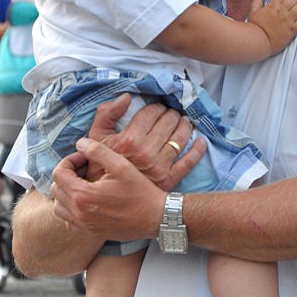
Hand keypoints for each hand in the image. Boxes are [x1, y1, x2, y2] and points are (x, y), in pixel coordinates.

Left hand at [50, 138, 165, 242]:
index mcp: (83, 195)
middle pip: (55, 189)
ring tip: (84, 184)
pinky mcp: (90, 233)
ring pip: (59, 207)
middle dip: (67, 175)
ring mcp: (84, 226)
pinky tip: (88, 201)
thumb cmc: (140, 191)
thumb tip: (80, 143)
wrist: (155, 218)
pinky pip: (68, 221)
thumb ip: (97, 151)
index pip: (58, 173)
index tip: (84, 158)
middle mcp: (79, 214)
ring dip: (67, 192)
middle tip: (85, 169)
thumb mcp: (120, 165)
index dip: (69, 160)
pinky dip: (71, 209)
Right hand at [87, 93, 205, 190]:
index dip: (156, 107)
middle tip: (172, 113)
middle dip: (172, 114)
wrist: (105, 199)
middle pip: (168, 123)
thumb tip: (127, 96)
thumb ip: (106, 113)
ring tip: (184, 122)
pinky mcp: (168, 180)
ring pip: (180, 139)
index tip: (158, 108)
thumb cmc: (99, 165)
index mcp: (129, 140)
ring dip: (185, 126)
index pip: (151, 114)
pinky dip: (198, 150)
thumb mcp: (95, 137)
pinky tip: (201, 141)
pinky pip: (189, 162)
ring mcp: (159, 167)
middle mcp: (146, 153)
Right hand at [248, 0, 296, 52]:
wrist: (258, 41)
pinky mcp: (293, 29)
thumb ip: (258, 1)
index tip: (285, 1)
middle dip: (295, 0)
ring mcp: (289, 20)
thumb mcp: (253, 11)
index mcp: (273, 5)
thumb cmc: (255, 28)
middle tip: (294, 5)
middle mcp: (282, 10)